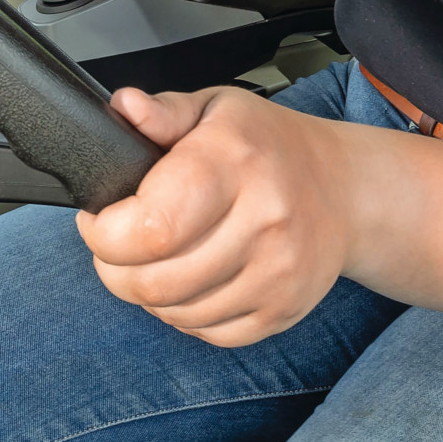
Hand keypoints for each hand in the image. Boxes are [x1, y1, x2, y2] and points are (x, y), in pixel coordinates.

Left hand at [75, 86, 353, 346]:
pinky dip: (185, 314)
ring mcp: (278, 272)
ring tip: (156, 259)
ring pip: (176, 314)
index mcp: (235, 161)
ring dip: (148, 294)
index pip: (150, 228)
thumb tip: (125, 107)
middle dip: (115, 269)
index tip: (98, 218)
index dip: (104, 233)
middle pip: (154, 282)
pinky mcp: (284, 310)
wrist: (343, 188)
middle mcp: (264, 219)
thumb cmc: (267, 145)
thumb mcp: (215, 109)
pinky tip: (192, 280)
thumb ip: (164, 113)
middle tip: (118, 244)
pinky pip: (208, 334)